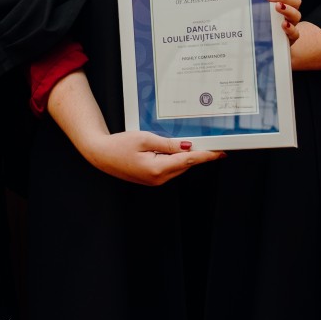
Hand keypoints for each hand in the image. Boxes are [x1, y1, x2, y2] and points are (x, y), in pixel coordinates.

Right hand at [85, 131, 223, 185]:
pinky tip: (173, 150)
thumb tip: (187, 147)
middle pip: (185, 165)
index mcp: (157, 169)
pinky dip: (174, 160)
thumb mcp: (145, 138)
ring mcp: (155, 181)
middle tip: (209, 142)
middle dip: (196, 154)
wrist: (100, 154)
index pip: (188, 161)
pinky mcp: (151, 179)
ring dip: (184, 157)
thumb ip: (168, 144)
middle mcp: (158, 179)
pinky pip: (169, 169)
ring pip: (178, 167)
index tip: (219, 153)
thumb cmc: (118, 145)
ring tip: (188, 143)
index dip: (205, 156)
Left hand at [267, 0, 302, 44]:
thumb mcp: (259, 9)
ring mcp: (292, 24)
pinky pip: (294, 33)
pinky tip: (284, 24)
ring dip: (287, 9)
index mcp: (286, 2)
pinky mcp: (290, 37)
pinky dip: (290, 28)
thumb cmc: (263, 22)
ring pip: (296, 15)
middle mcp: (291, 11)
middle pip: (295, 1)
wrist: (272, 43)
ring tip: (278, 7)